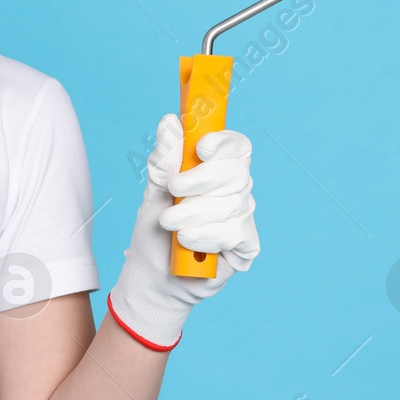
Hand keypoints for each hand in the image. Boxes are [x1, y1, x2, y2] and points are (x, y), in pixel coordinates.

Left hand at [105, 113, 259, 349]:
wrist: (152, 277)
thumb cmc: (154, 232)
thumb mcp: (154, 192)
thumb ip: (165, 159)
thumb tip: (170, 121)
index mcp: (217, 171)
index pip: (238, 146)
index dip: (224, 143)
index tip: (201, 148)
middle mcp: (237, 191)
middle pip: (236, 172)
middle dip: (198, 181)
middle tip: (172, 191)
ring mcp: (244, 217)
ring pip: (230, 204)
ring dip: (192, 214)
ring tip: (170, 225)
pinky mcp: (246, 246)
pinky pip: (233, 232)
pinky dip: (204, 237)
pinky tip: (187, 244)